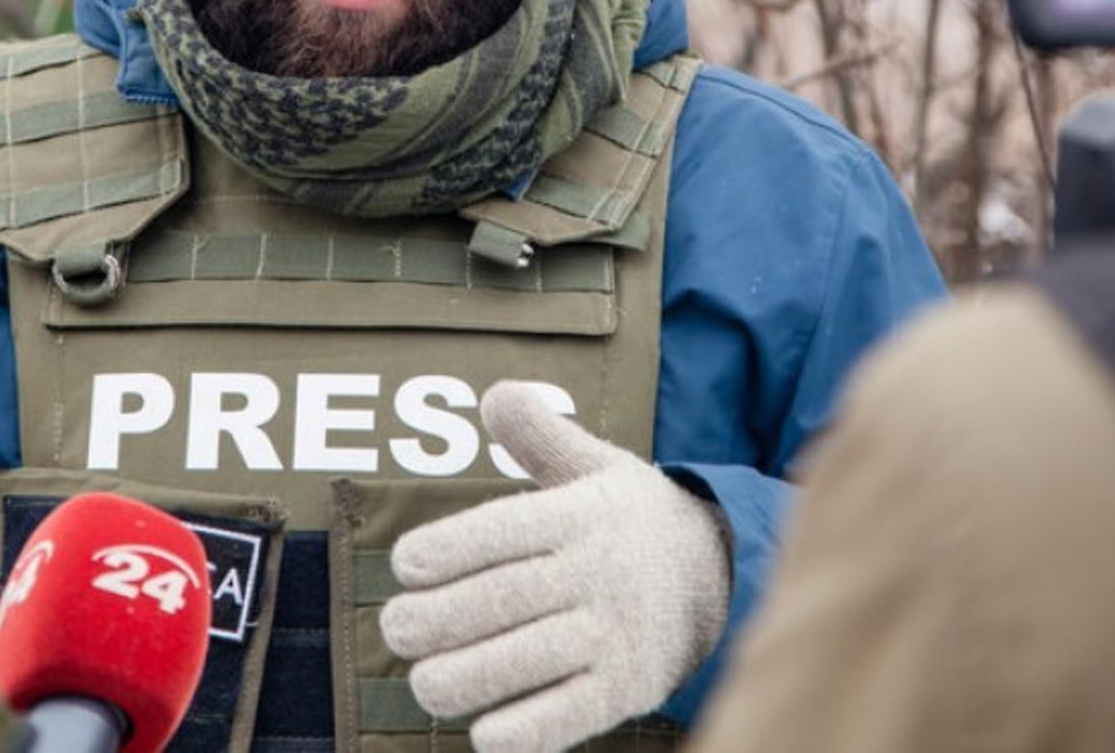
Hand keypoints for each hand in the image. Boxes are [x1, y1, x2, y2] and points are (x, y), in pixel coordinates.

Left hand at [378, 381, 732, 752]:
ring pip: (530, 659)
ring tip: (424, 683)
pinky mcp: (629, 687)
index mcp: (581, 514)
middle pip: (505, 598)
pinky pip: (572, 715)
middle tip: (395, 628)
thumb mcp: (593, 465)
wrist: (719, 573)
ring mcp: (616, 634)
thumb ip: (540, 435)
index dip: (450, 547)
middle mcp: (598, 572)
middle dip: (440, 618)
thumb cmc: (626, 518)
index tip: (404, 563)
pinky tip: (484, 736)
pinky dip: (527, 731)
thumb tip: (496, 395)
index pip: (506, 529)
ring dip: (467, 677)